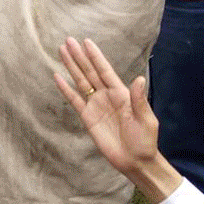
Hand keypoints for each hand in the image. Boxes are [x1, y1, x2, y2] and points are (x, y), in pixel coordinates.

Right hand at [54, 37, 158, 174]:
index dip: (95, 56)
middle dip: (79, 56)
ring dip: (71, 67)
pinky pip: (74, 100)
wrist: (136, 162)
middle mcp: (106, 96)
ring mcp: (96, 106)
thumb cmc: (145, 141)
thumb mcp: (146, 120)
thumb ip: (139, 100)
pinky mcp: (88, 118)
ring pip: (80, 82)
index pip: (105, 70)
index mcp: (121, 93)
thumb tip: (138, 79)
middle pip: (89, 72)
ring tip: (62, 51)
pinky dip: (65, 89)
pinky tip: (57, 77)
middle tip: (68, 41)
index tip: (86, 42)